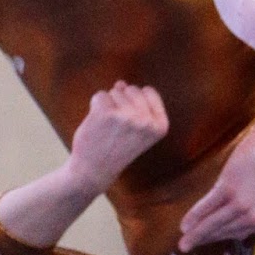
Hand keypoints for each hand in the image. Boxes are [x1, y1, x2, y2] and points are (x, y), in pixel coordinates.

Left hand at [68, 82, 168, 196]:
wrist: (95, 171)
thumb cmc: (116, 149)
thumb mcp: (138, 130)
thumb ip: (136, 105)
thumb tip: (121, 83)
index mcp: (160, 126)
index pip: (149, 92)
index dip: (135, 102)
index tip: (130, 123)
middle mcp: (146, 121)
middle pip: (131, 89)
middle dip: (121, 102)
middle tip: (116, 128)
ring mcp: (126, 116)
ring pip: (115, 92)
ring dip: (108, 106)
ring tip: (107, 128)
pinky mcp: (106, 113)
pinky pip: (100, 95)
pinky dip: (95, 106)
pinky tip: (96, 124)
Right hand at [178, 125, 254, 250]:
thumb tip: (248, 219)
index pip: (237, 234)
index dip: (218, 237)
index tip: (206, 240)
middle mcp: (254, 218)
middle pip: (223, 232)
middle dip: (203, 240)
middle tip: (187, 246)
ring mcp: (241, 204)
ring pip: (213, 223)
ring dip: (195, 233)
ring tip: (183, 241)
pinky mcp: (229, 189)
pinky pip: (207, 206)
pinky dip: (194, 216)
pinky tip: (185, 223)